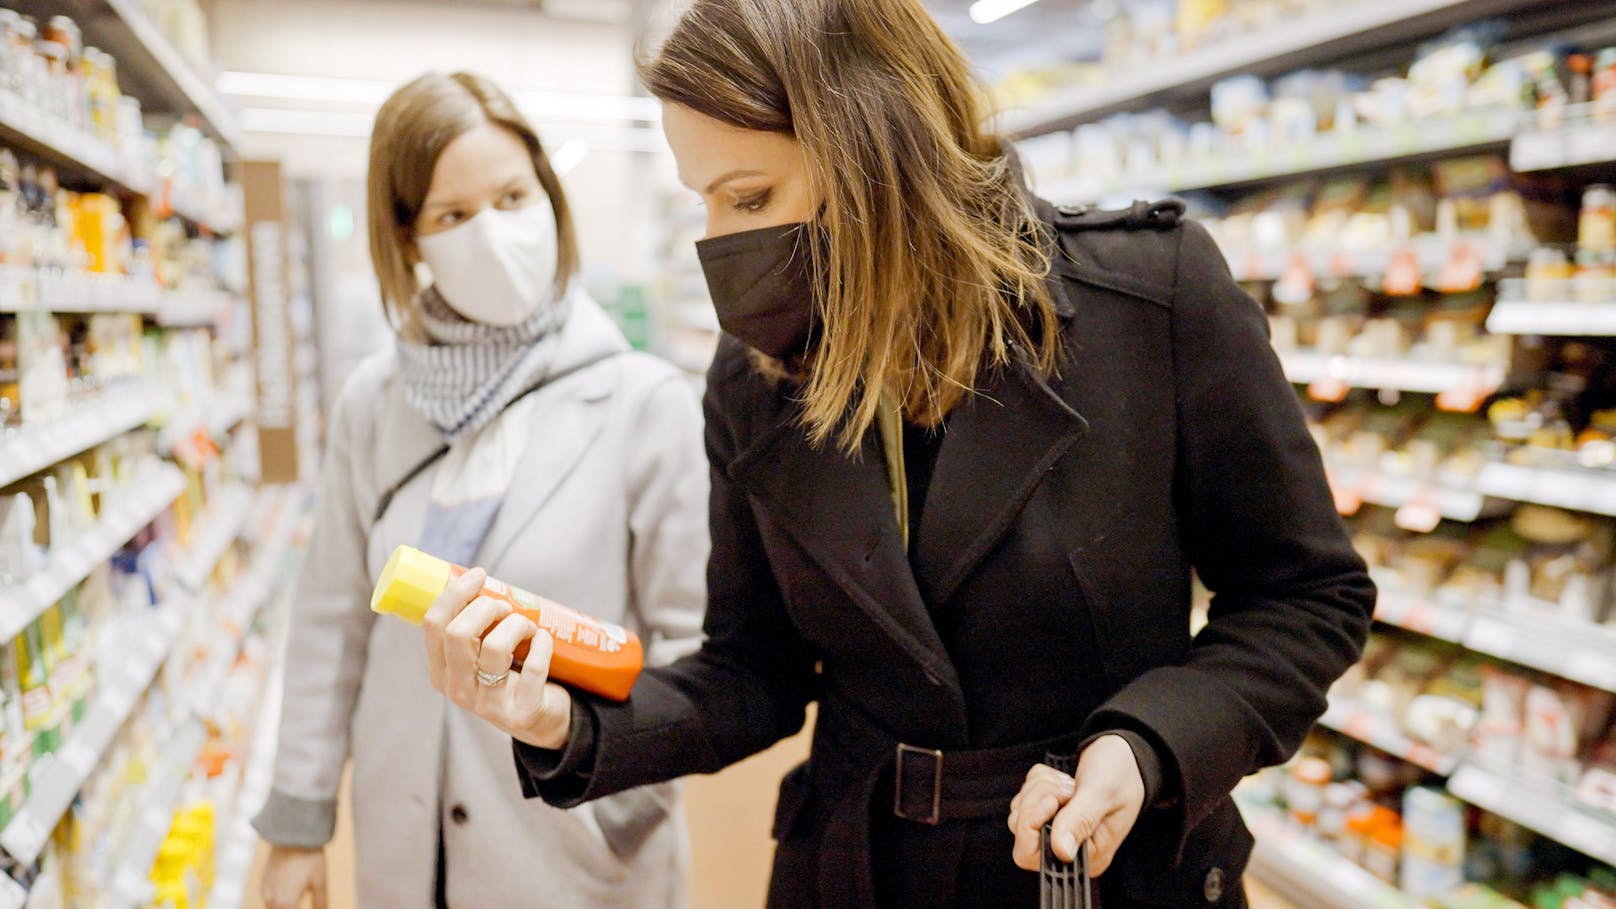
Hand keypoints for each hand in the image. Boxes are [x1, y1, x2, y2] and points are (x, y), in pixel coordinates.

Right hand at [261, 845, 325, 908]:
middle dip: (293, 907)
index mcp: (285, 903)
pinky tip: (290, 892)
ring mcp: (265, 890)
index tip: (308, 904)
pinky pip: (269, 898)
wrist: (291, 833)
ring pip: (273, 908)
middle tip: (303, 898)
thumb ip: (320, 901)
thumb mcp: (319, 880)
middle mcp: (271, 900)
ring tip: (299, 895)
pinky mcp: (263, 881)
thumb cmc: (309, 856)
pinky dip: (278, 900)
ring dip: (286, 906)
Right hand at [421, 567, 573, 749]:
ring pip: (495, 647)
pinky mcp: (520, 712)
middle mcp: (457, 690)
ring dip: (517, 624)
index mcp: (440, 671)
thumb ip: (470, 627)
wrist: (538, 719)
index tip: (478, 575)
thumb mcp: (477, 656)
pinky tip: (543, 639)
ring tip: (526, 625)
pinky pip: (533, 667)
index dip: (454, 593)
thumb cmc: (507, 675)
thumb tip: (471, 577)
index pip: (433, 624)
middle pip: (458, 633)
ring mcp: (488, 705)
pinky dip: (542, 643)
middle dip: (485, 607)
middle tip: (505, 607)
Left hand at [1007, 735, 1145, 875]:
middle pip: (1020, 830)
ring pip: (1020, 812)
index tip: (1055, 800)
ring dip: (1039, 789)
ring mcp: (1057, 831)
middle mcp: (1070, 849)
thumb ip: (1080, 819)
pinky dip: (1038, 782)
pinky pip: (1024, 799)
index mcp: (1089, 855)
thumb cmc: (1122, 773)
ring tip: (1070, 784)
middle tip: (1067, 788)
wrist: (1127, 756)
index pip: (1034, 855)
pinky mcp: (1048, 815)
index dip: (1032, 825)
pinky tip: (1064, 781)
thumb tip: (1061, 851)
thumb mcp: (1103, 792)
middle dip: (1036, 800)